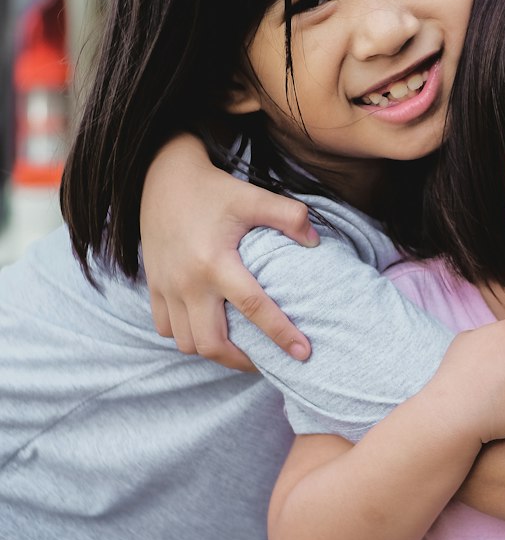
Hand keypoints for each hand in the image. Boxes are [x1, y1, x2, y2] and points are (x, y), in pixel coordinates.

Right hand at [139, 135, 316, 370]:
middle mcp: (188, 282)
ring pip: (187, 343)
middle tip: (267, 361)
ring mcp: (166, 288)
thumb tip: (316, 242)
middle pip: (212, 343)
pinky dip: (187, 338)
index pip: (253, 307)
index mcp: (216, 262)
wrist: (162, 178)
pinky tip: (207, 329)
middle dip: (242, 362)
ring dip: (214, 352)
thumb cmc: (214, 190)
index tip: (304, 353)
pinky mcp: (153, 288)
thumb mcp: (253, 197)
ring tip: (240, 349)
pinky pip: (166, 329)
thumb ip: (290, 216)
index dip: (280, 334)